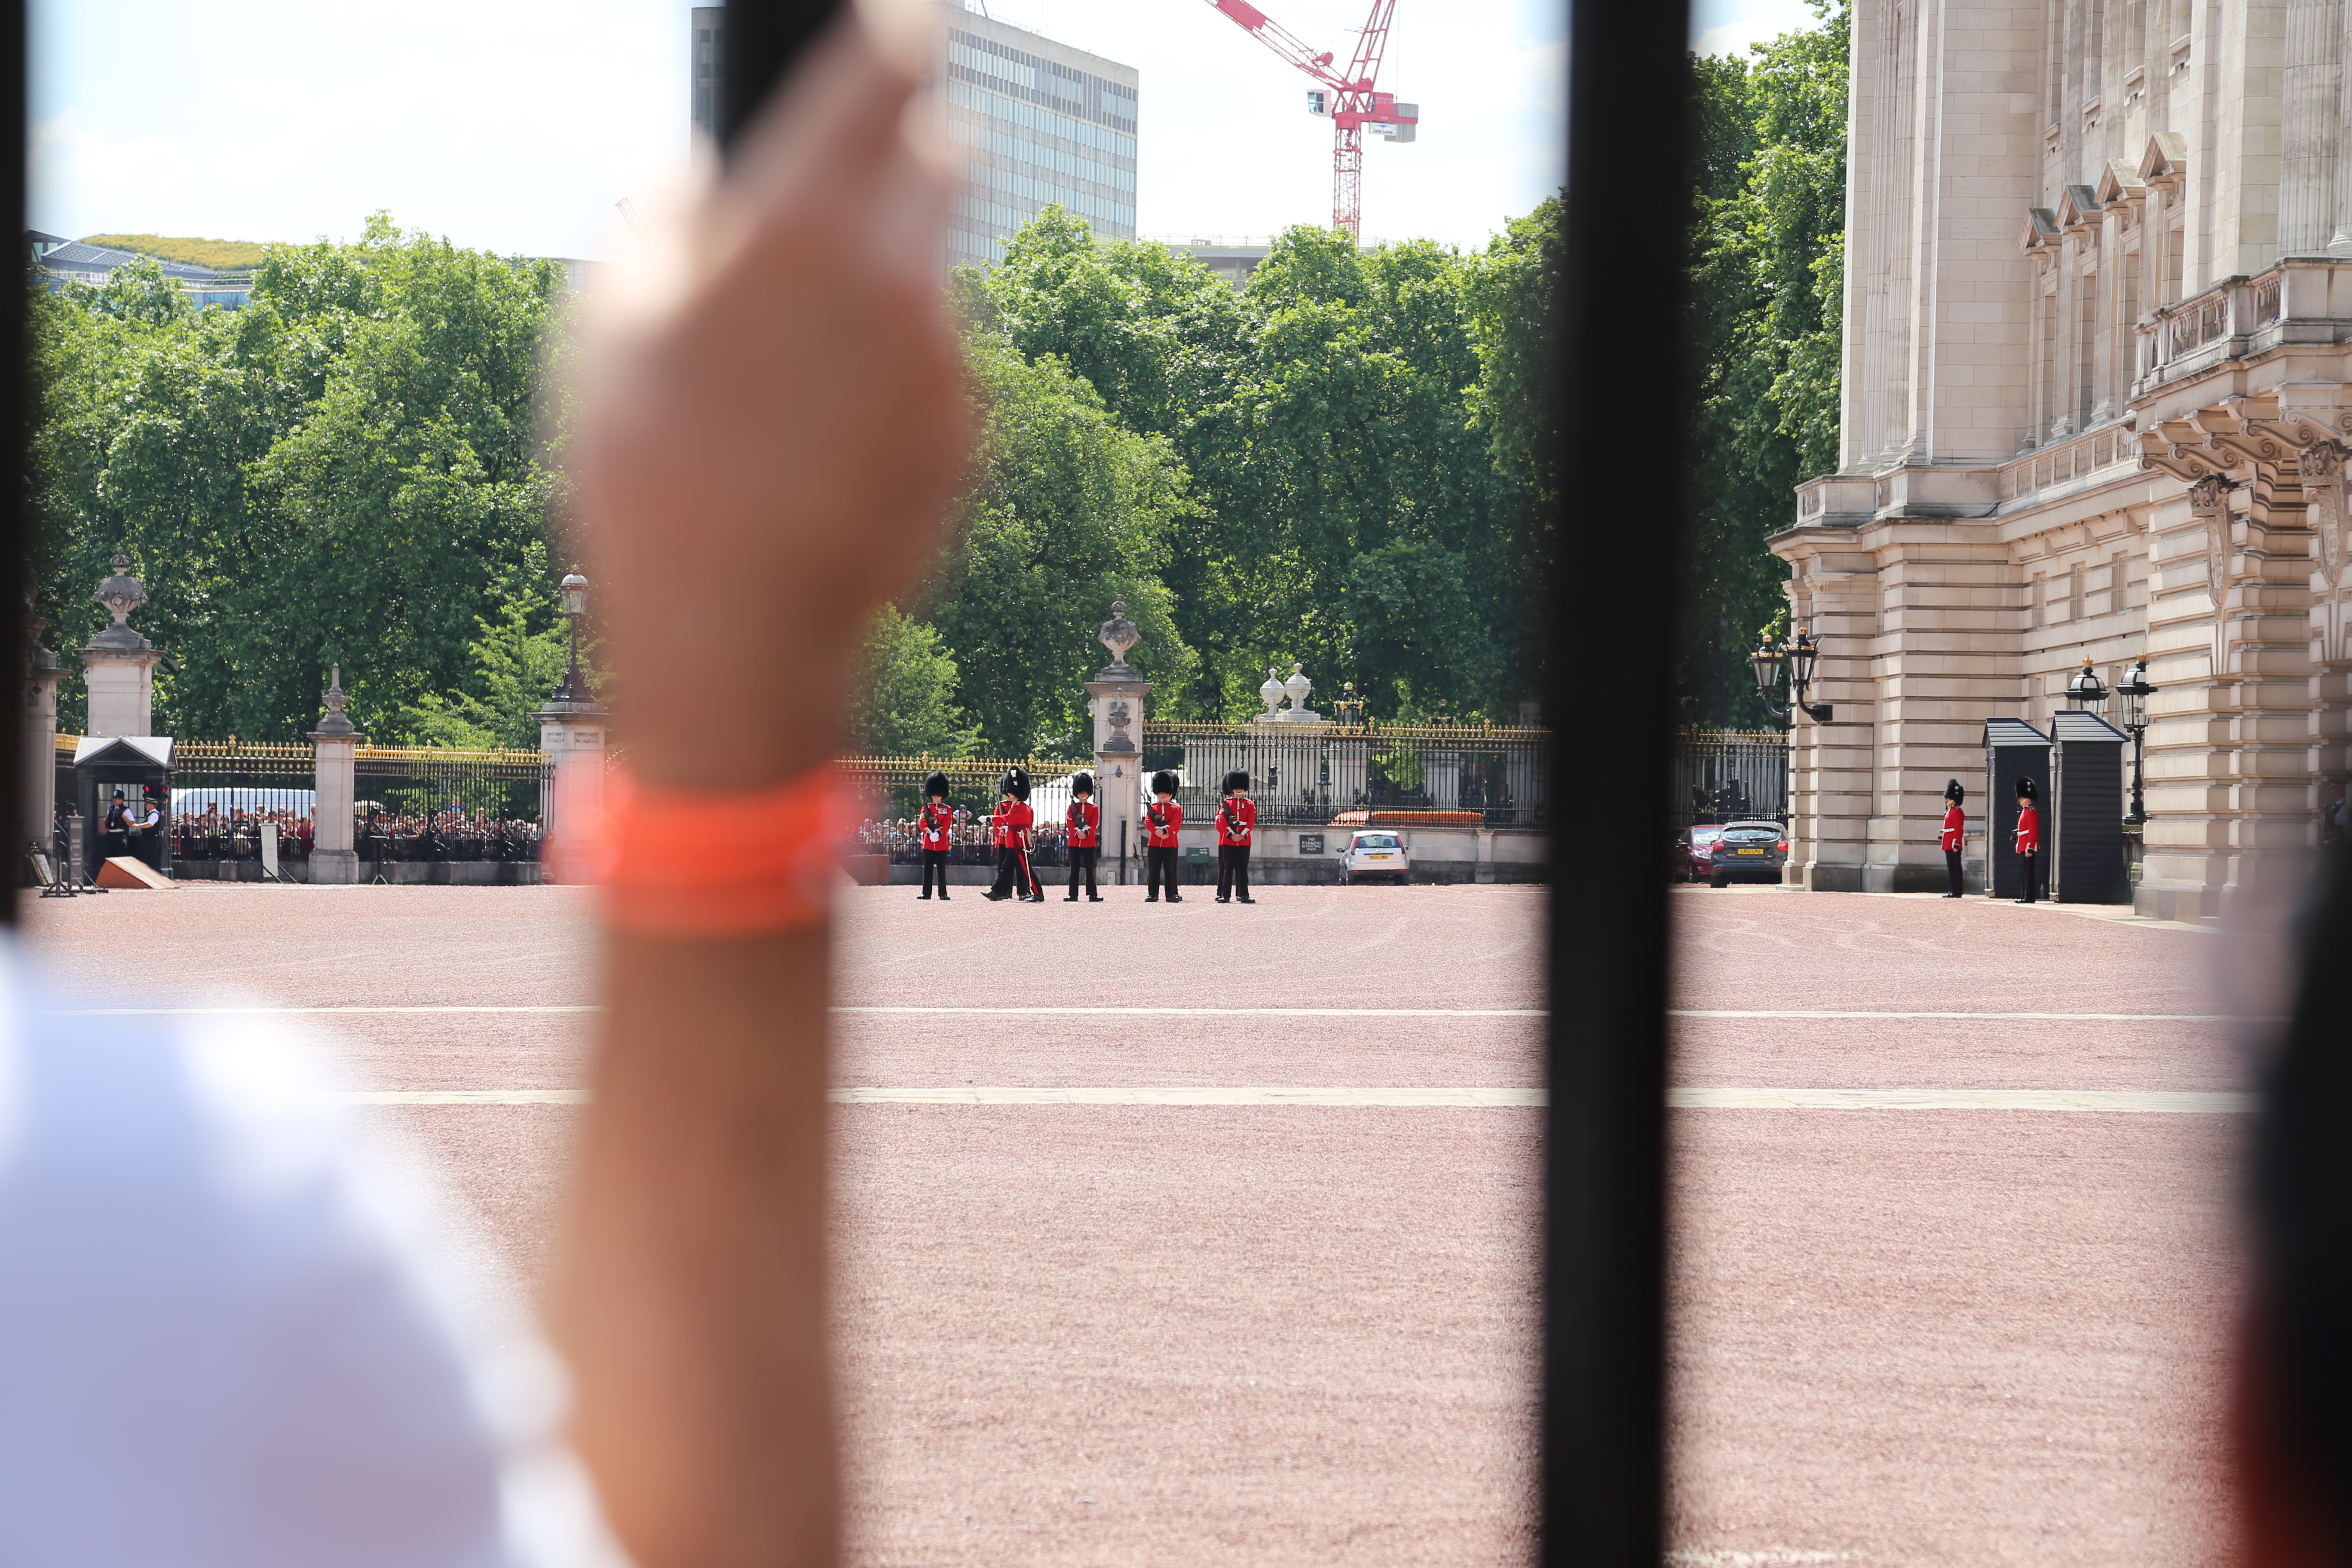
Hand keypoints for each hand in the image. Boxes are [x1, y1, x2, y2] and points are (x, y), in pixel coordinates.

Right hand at [572, 0, 968, 788]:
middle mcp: (897, 278)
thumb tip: (703, 168)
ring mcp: (946, 360)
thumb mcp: (608, 320)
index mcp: (800, 227)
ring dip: (886, 280)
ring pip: (932, 269)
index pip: (883, 73)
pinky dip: (895, 373)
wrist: (736, 633)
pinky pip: (938, 365)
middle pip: (938, 156)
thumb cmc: (648, 470)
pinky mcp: (969, 429)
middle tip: (849, 179)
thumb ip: (665, 215)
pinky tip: (826, 430)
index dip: (895, 28)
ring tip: (796, 362)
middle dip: (903, 149)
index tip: (906, 12)